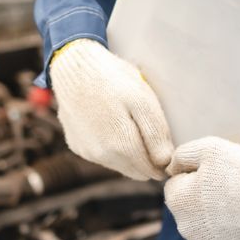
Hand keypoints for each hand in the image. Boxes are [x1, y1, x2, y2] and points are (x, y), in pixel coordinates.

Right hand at [50, 39, 173, 179]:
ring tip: (129, 124)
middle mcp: (103, 157)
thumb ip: (157, 136)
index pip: (152, 172)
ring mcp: (87, 152)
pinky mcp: (76, 145)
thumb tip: (165, 163)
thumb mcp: (144, 102)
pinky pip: (101, 155)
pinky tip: (110, 123)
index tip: (165, 144)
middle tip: (150, 133)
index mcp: (123, 148)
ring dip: (128, 154)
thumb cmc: (114, 80)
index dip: (162, 161)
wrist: (74, 66)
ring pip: (119, 165)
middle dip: (146, 160)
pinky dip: (109, 147)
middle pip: (136, 172)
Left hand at [165, 137, 239, 239]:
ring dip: (219, 222)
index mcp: (178, 201)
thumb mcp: (209, 148)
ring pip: (208, 232)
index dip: (196, 177)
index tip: (217, 175)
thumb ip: (182, 155)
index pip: (177, 186)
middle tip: (232, 191)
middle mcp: (186, 230)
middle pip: (191, 211)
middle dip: (204, 202)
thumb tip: (171, 168)